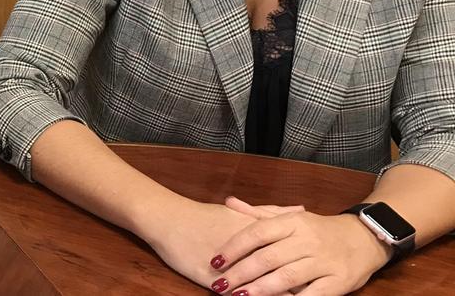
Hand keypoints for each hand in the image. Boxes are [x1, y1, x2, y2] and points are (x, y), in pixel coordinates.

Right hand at [144, 199, 303, 288]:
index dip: (310, 264)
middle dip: (302, 284)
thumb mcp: (238, 212)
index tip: (326, 269)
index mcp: (260, 234)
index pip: (293, 253)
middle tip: (316, 287)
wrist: (169, 220)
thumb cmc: (201, 216)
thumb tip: (300, 209)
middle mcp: (251, 252)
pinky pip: (241, 295)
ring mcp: (234, 270)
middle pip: (285, 272)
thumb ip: (270, 212)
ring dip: (280, 293)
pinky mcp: (216, 283)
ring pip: (267, 287)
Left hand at [211, 198, 389, 294]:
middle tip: (220, 284)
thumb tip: (228, 201)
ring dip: (261, 289)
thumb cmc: (319, 229)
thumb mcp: (291, 217)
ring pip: (288, 277)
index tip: (215, 261)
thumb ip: (259, 213)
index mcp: (293, 223)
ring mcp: (324, 261)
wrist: (366, 237)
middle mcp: (308, 240)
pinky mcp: (339, 281)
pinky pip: (314, 294)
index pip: (258, 233)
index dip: (234, 247)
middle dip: (241, 273)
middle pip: (269, 257)